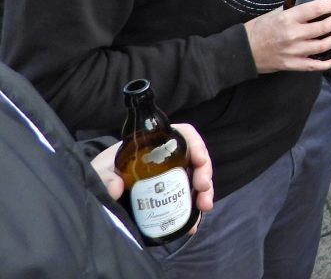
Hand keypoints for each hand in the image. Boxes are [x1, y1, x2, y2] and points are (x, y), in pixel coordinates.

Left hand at [93, 123, 214, 233]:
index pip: (182, 135)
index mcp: (155, 145)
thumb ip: (104, 177)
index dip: (195, 144)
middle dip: (204, 173)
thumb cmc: (101, 174)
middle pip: (195, 159)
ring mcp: (170, 179)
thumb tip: (117, 188)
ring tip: (204, 207)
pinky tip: (193, 225)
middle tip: (203, 188)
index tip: (199, 160)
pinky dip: (193, 213)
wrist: (95, 192)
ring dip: (204, 192)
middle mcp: (167, 160)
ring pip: (196, 179)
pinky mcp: (168, 198)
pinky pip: (187, 201)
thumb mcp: (99, 171)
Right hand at [244, 0, 330, 72]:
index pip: (315, 9)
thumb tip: (307, 5)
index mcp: (288, 19)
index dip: (330, 5)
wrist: (240, 51)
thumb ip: (291, 10)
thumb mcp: (272, 14)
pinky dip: (326, 64)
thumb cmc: (255, 30)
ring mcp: (293, 52)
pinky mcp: (291, 65)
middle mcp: (293, 35)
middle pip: (323, 28)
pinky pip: (313, 66)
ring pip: (322, 46)